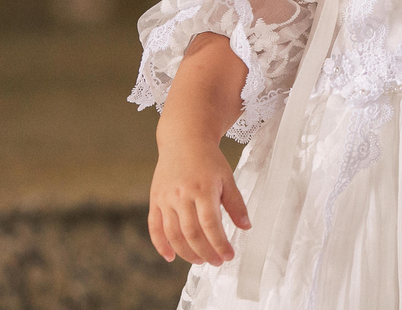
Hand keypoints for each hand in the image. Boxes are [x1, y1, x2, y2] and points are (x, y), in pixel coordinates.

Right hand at [148, 139, 251, 264]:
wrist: (184, 139)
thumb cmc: (208, 159)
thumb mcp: (227, 177)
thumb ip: (235, 203)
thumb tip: (246, 227)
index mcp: (203, 189)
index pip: (211, 224)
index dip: (220, 244)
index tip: (229, 256)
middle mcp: (182, 195)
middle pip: (192, 233)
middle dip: (205, 252)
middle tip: (216, 262)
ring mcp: (166, 198)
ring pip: (173, 233)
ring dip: (186, 252)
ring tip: (199, 261)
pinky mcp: (155, 199)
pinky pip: (154, 226)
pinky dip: (160, 244)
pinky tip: (170, 257)